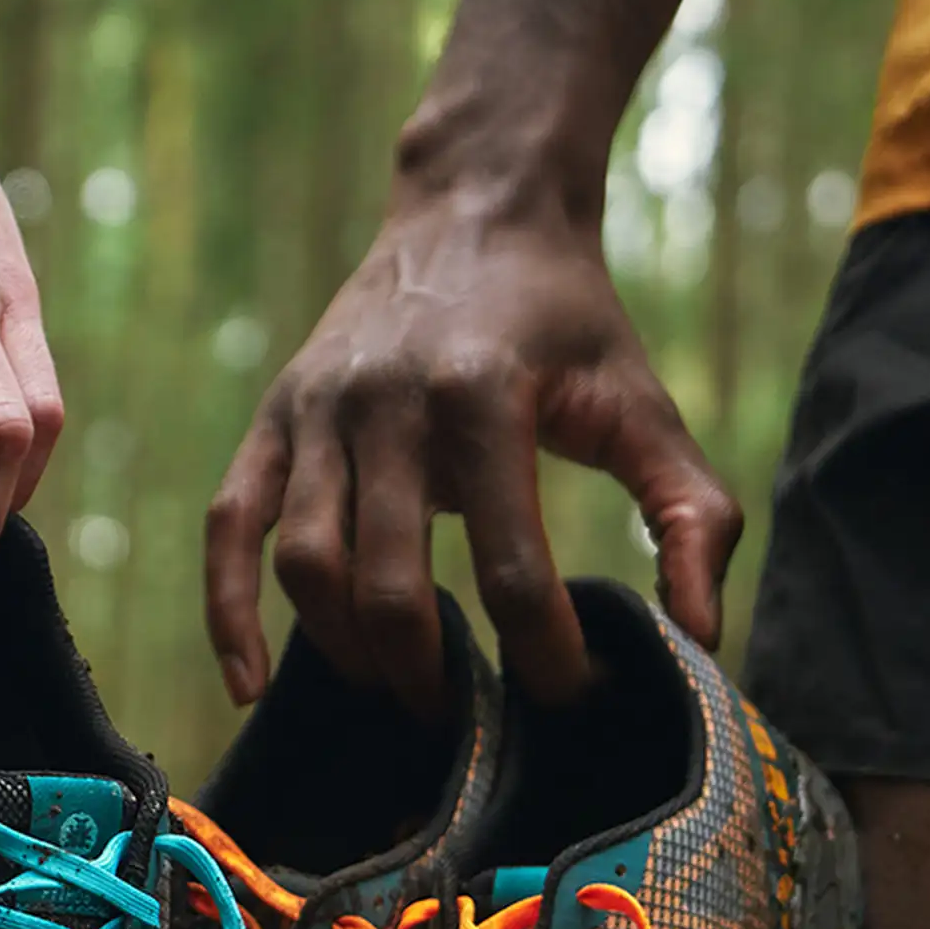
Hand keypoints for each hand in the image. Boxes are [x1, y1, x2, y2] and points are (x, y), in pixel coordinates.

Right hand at [205, 177, 737, 713]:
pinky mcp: (273, 416)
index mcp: (483, 397)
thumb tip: (700, 635)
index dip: (544, 653)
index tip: (569, 693)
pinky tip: (253, 682)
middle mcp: (384, 402)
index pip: (511, 571)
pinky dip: (229, 612)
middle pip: (393, 586)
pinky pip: (230, 528)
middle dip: (434, 675)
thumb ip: (690, 514)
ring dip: (351, 653)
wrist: (473, 208)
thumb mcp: (644, 403)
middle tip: (472, 720)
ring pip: (308, 566)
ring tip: (403, 695)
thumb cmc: (567, 321)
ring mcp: (316, 409)